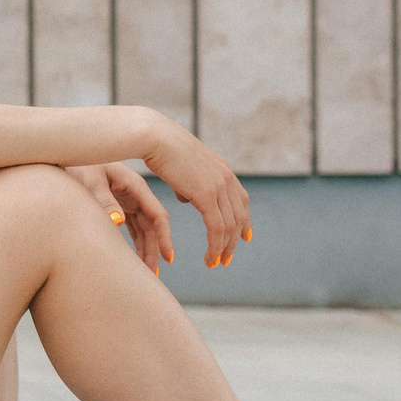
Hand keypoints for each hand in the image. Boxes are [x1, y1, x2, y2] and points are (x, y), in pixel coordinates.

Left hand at [69, 161, 175, 272]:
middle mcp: (135, 195)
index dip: (164, 237)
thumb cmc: (79, 164)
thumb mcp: (90, 180)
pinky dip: (135, 245)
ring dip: (145, 251)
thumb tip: (118, 222)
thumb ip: (103, 200)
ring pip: (143, 231)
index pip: (157, 215)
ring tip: (146, 275)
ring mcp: (128, 201)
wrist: (66, 155)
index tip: (168, 258)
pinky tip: (135, 262)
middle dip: (154, 251)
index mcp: (135, 186)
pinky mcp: (119, 206)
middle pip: (152, 227)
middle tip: (153, 276)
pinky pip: (133, 229)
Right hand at [135, 113, 251, 267]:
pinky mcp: (206, 195)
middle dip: (234, 241)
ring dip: (224, 248)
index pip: (241, 199)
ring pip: (229, 226)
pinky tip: (208, 257)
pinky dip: (215, 246)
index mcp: (222, 169)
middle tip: (226, 259)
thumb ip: (188, 183)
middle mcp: (226, 178)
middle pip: (239, 217)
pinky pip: (216, 227)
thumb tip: (187, 197)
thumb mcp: (181, 167)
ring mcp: (218, 186)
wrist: (155, 137)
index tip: (244, 237)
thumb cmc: (160, 149)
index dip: (244, 220)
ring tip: (215, 263)